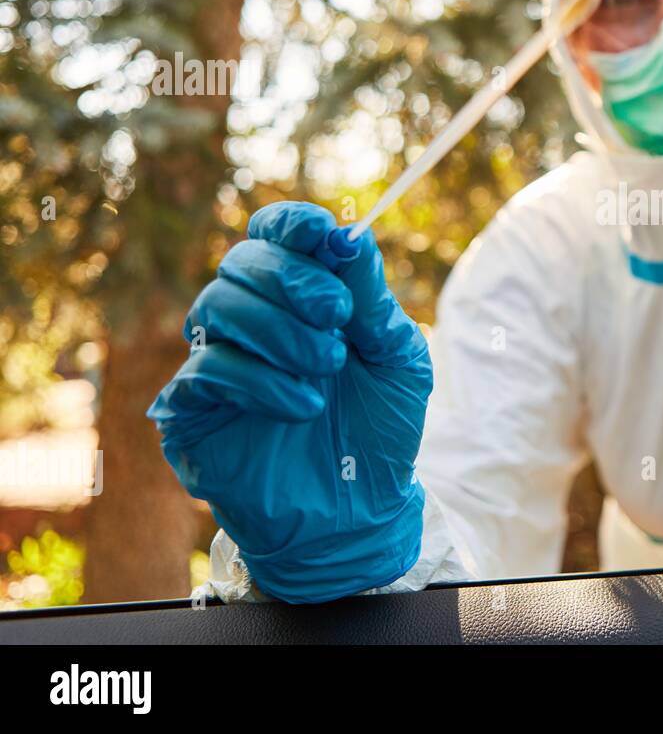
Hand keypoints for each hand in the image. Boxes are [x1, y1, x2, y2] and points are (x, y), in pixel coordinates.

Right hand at [148, 202, 429, 602]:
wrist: (361, 511)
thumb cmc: (380, 429)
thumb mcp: (397, 357)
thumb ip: (371, 300)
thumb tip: (349, 236)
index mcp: (298, 297)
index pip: (273, 236)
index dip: (291, 225)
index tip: (322, 235)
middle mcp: (251, 320)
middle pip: (242, 261)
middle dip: (293, 280)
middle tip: (336, 316)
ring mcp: (217, 361)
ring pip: (217, 305)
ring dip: (280, 332)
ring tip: (327, 368)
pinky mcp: (191, 410)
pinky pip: (207, 370)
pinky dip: (261, 380)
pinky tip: (304, 406)